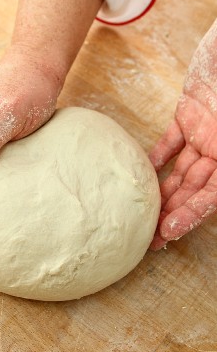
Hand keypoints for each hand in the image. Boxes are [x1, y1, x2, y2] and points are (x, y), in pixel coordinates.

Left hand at [149, 20, 216, 249]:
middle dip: (172, 213)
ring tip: (141, 213)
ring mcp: (205, 133)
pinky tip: (142, 173)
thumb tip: (213, 176)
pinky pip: (171, 143)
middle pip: (194, 189)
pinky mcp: (189, 115)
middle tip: (148, 235)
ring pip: (181, 171)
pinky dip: (157, 158)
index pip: (212, 195)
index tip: (167, 232)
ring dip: (163, 192)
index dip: (191, 215)